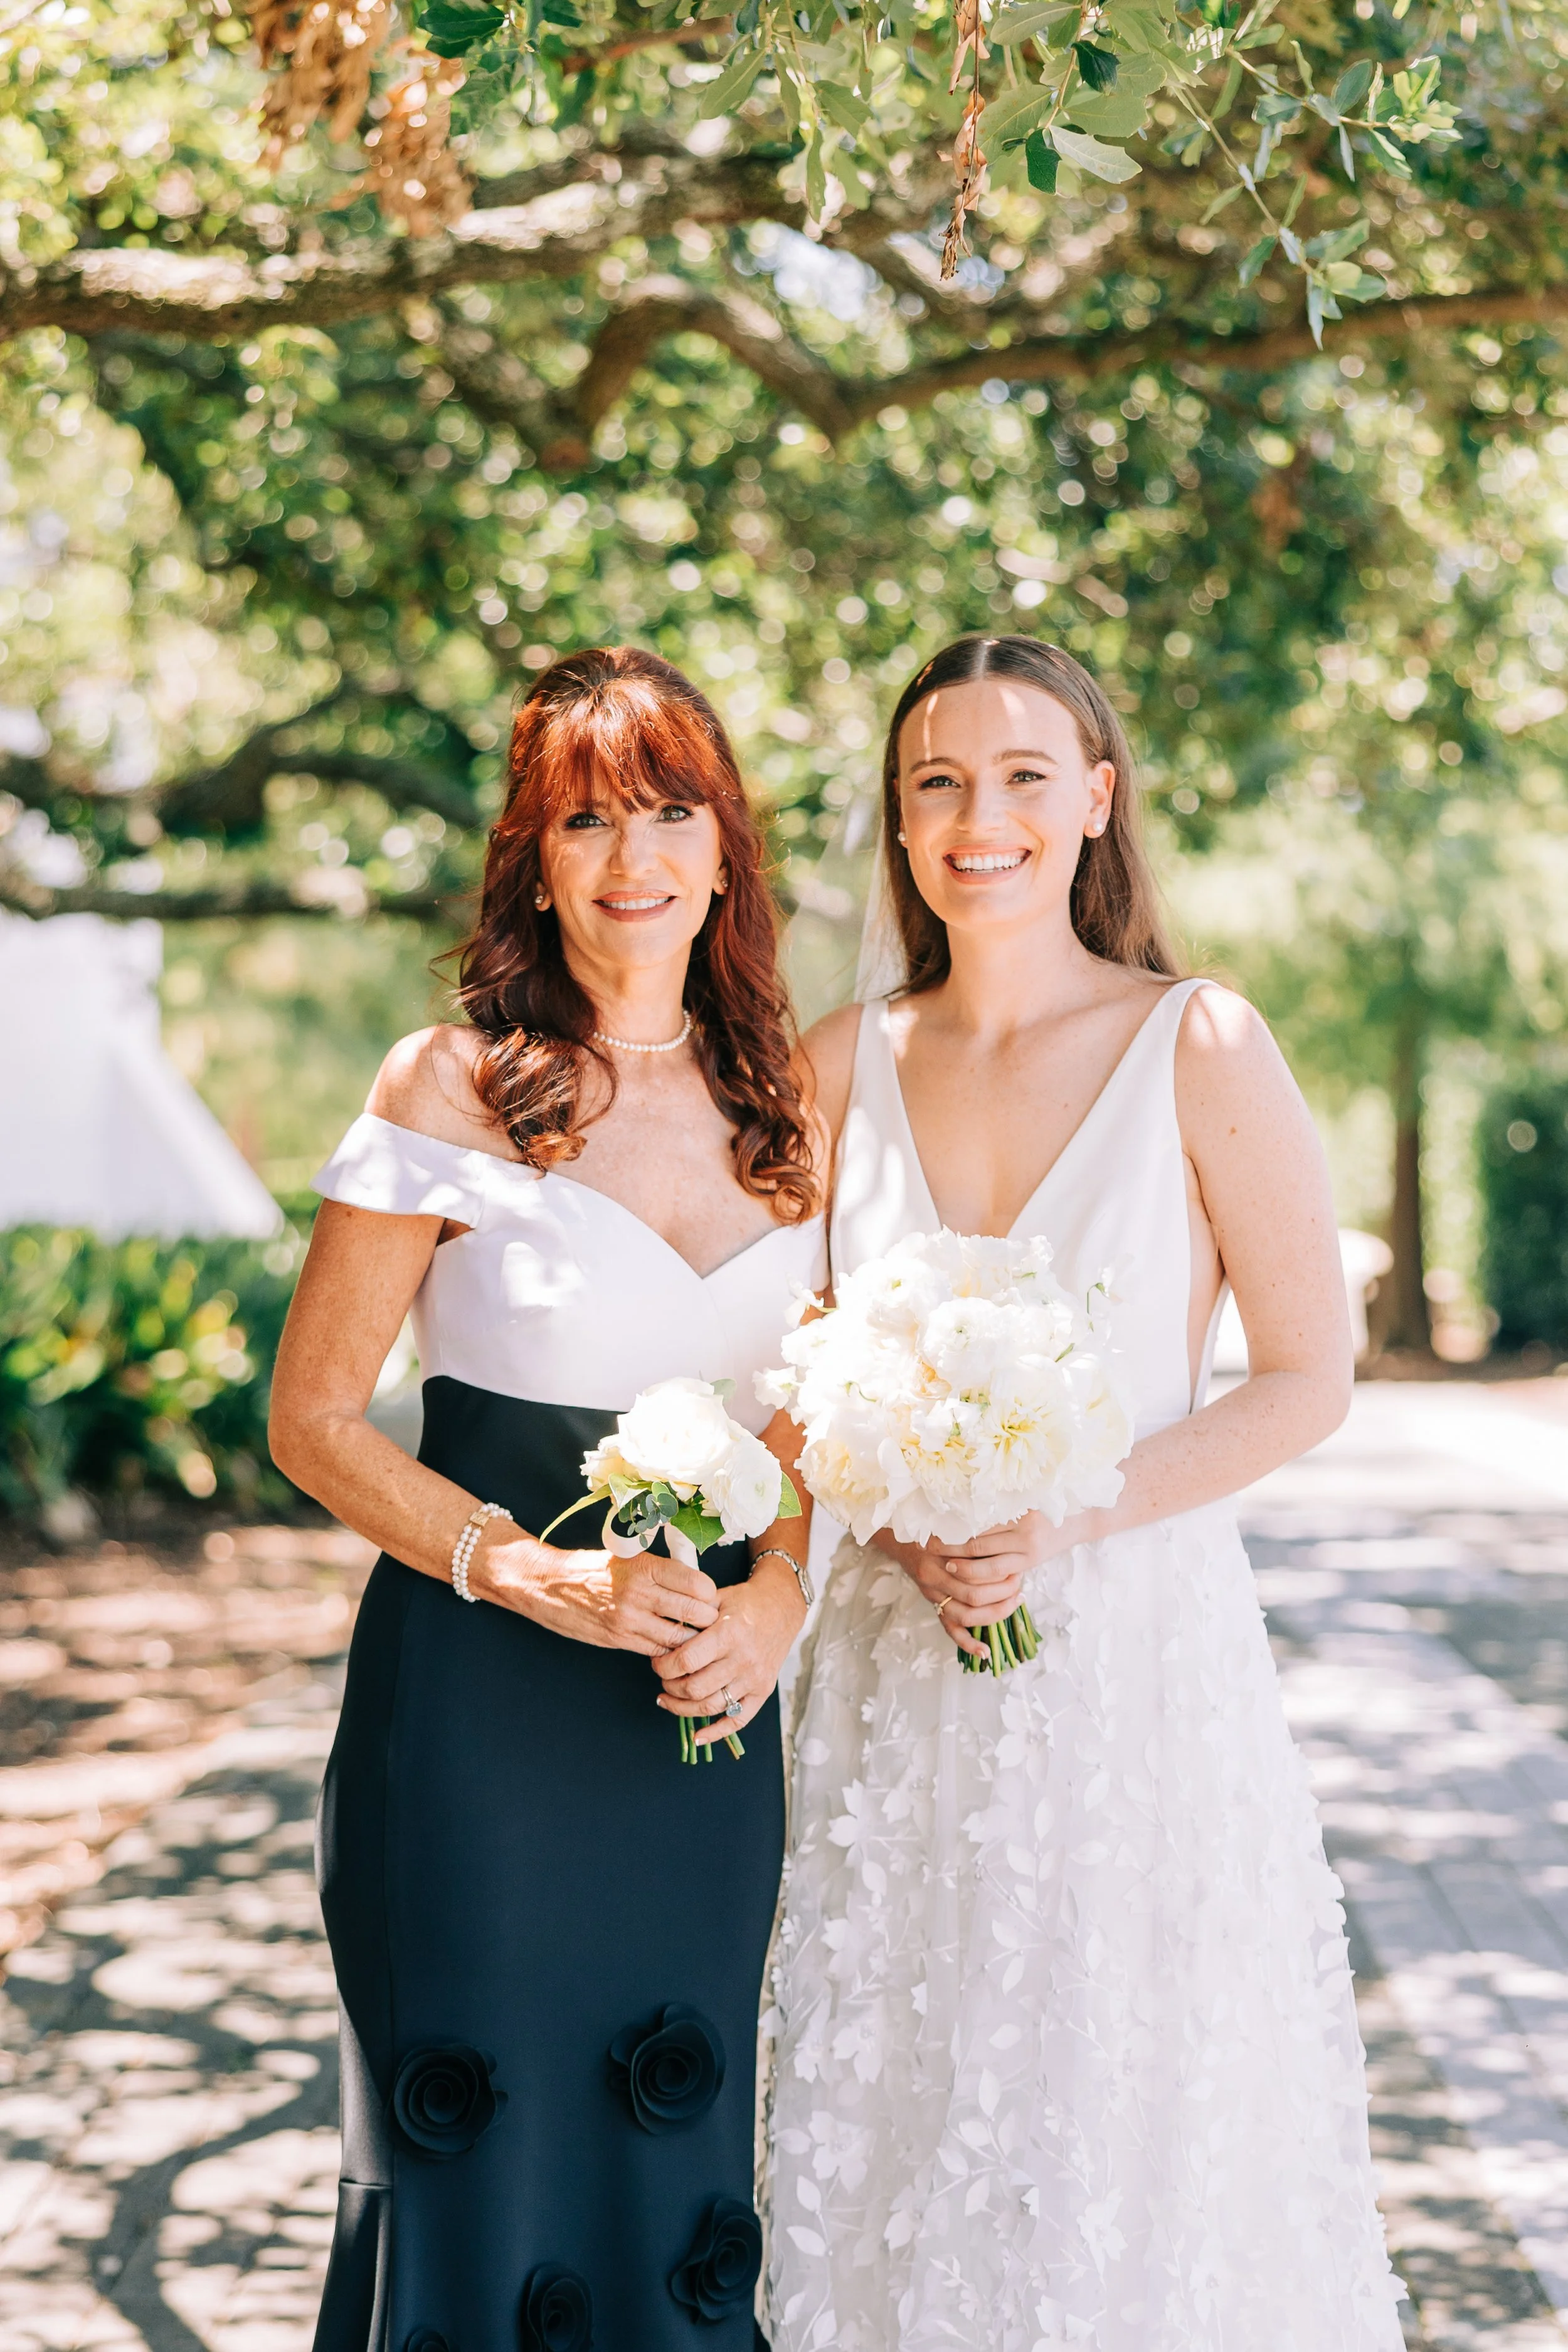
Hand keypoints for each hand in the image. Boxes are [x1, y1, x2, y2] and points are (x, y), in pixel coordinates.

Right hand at [473, 1532, 719, 1654]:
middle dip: (708, 1619)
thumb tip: (695, 1580)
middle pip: (694, 1612)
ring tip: (696, 1635)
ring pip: (678, 1637)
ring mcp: (628, 1618)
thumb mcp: (627, 1556)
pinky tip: (671, 1644)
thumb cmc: (592, 1567)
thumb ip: (659, 1569)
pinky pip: (657, 1649)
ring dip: (691, 1639)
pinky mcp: (618, 1638)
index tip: (711, 1596)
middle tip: (711, 1620)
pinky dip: (669, 1649)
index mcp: (645, 1565)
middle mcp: (639, 1592)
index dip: (710, 1593)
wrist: (548, 1584)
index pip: (697, 1583)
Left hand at [653, 1557, 806, 1746]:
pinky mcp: (763, 1691)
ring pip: (710, 1707)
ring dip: (682, 1709)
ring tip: (668, 1700)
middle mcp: (743, 1659)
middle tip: (663, 1679)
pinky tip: (696, 1737)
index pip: (686, 1661)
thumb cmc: (745, 1601)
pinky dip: (715, 1733)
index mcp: (729, 1633)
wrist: (782, 1607)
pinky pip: (738, 1721)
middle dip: (670, 1687)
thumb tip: (659, 1634)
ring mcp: (755, 1678)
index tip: (657, 1662)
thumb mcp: (715, 1598)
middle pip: (695, 1688)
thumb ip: (688, 1615)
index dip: (664, 1666)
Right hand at [874, 1523, 1026, 1660]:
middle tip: (1019, 1583)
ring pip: (966, 1615)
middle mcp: (933, 1576)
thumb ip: (973, 1533)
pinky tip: (986, 1652)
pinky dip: (968, 1644)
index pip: (975, 1570)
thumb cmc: (933, 1530)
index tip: (1018, 1565)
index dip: (1000, 1571)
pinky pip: (950, 1631)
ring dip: (995, 1613)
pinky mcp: (933, 1607)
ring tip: (1015, 1603)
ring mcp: (932, 1595)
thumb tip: (1008, 1539)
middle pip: (973, 1594)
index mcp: (938, 1552)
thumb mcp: (951, 1525)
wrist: (902, 1539)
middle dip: (1002, 1592)